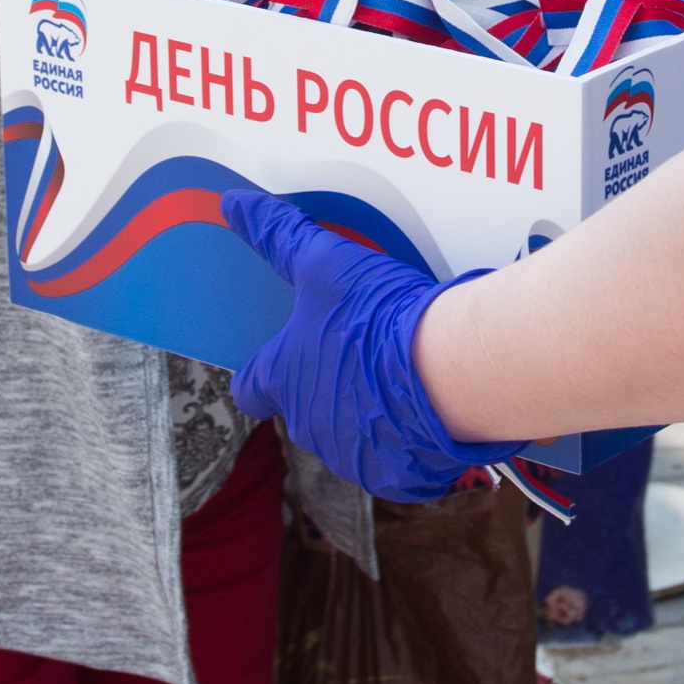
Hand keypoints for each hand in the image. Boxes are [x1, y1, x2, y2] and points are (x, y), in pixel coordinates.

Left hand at [223, 189, 528, 499]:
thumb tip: (233, 206)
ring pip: (351, 434)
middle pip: (306, 409)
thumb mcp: (325, 263)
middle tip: (365, 353)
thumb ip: (279, 237)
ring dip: (369, 411)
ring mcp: (352, 456)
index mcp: (285, 379)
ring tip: (404, 375)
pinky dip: (407, 437)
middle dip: (330, 386)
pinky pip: (395, 458)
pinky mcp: (396, 477)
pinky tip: (429, 407)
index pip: (251, 389)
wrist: (450, 369)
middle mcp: (309, 425)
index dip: (261, 374)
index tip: (277, 361)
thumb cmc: (378, 317)